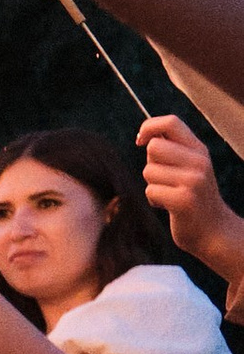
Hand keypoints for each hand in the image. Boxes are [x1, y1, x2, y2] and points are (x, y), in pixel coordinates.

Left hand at [138, 112, 243, 272]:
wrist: (214, 231)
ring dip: (152, 185)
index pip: (171, 122)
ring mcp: (193, 180)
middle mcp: (199, 161)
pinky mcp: (184, 200)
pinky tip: (169, 207)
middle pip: (153, 147)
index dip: (149, 127)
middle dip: (150, 165)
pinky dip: (154, 200)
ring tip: (169, 194)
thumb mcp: (191, 168)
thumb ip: (174, 150)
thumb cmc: (194, 198)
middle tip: (164, 180)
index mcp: (199, 149)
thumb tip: (146, 135)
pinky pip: (151, 191)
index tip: (140, 140)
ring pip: (149, 171)